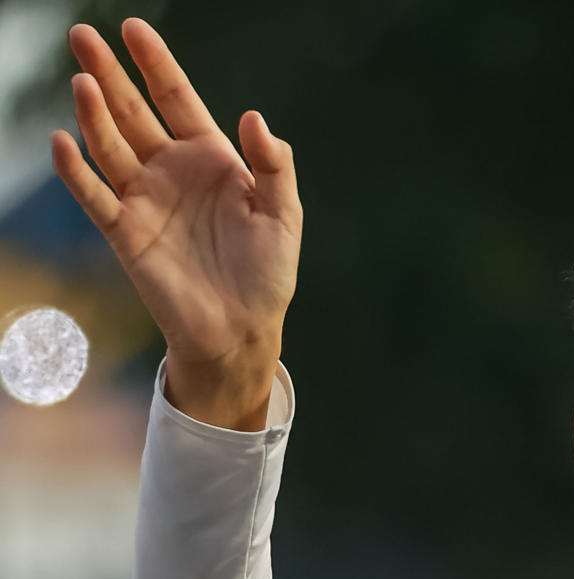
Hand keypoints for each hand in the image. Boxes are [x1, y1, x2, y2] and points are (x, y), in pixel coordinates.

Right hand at [51, 19, 299, 428]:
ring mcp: (144, 198)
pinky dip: (77, 170)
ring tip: (83, 82)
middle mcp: (170, 170)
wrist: (242, 328)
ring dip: (94, 115)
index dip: (156, 64)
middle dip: (109, 74)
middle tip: (83, 35)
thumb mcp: (283, 215)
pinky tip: (65, 140)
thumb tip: (254, 117)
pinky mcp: (124, 231)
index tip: (134, 29)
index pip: (176, 99)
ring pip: (110, 146)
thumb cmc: (266, 272)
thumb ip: (274, 166)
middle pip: (133, 112)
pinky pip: (95, 195)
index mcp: (210, 158)